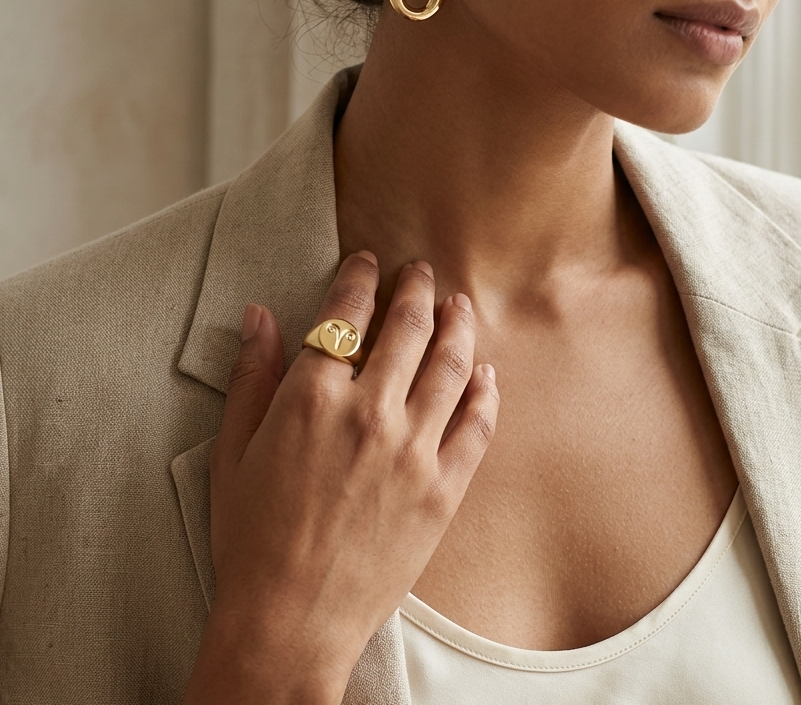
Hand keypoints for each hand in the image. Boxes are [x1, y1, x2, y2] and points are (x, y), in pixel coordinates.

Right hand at [183, 253, 498, 704]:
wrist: (289, 623)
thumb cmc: (249, 539)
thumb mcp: (232, 452)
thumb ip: (252, 377)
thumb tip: (260, 315)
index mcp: (312, 397)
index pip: (345, 311)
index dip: (359, 277)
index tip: (368, 260)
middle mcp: (370, 411)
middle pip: (408, 327)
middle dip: (416, 288)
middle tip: (421, 271)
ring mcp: (414, 449)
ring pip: (451, 365)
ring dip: (458, 325)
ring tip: (459, 304)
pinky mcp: (444, 488)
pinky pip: (476, 425)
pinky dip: (485, 392)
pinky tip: (486, 373)